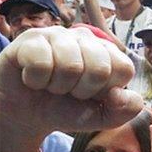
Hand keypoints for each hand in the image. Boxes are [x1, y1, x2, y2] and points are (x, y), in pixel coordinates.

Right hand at [0, 26, 142, 151]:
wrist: (26, 114)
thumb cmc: (67, 109)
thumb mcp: (102, 117)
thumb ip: (126, 109)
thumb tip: (121, 94)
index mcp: (108, 53)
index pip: (124, 69)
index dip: (107, 91)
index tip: (92, 94)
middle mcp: (86, 38)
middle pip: (100, 69)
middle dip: (83, 91)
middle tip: (69, 91)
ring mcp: (59, 34)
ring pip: (70, 66)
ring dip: (58, 87)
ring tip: (51, 84)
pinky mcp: (32, 38)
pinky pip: (41, 63)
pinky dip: (36, 81)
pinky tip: (33, 78)